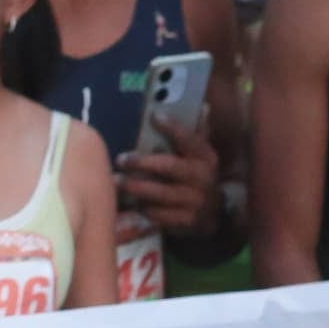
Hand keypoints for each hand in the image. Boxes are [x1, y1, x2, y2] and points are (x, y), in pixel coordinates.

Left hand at [115, 116, 221, 239]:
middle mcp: (203, 178)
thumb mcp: (201, 156)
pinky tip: (127, 203)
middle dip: (143, 162)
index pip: (190, 139)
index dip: (173, 127)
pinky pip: (158, 214)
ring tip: (115, 181)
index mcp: (206, 158)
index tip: (154, 116)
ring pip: (161, 193)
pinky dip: (141, 208)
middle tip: (121, 159)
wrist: (212, 215)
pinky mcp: (185, 221)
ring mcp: (195, 201)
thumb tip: (202, 106)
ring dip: (136, 187)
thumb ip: (198, 133)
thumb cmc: (197, 178)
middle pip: (170, 167)